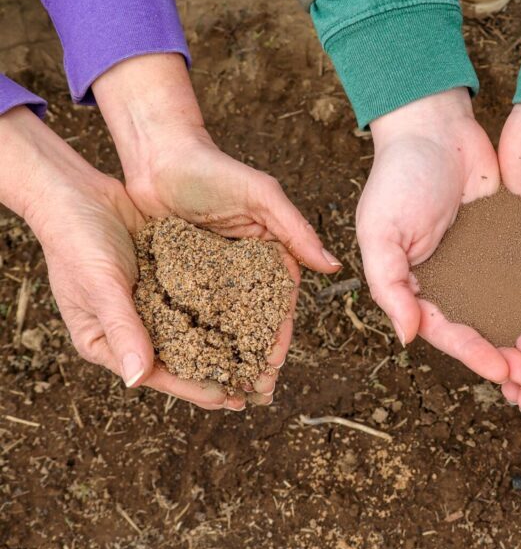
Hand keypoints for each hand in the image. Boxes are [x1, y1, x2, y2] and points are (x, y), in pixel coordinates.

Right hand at [0, 107, 247, 409]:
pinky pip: (197, 297)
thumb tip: (139, 381)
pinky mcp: (166, 277)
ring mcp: (150, 302)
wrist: (76, 191)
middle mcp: (131, 327)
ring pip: (193, 330)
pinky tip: (253, 310)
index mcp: (105, 342)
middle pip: (180, 358)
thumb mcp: (100, 287)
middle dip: (218, 371)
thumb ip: (123, 330)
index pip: (156, 374)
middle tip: (258, 386)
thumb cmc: (75, 242)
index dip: (194, 388)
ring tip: (263, 354)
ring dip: (226, 341)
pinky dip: (222, 306)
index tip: (230, 399)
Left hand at [93, 55, 339, 398]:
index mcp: (270, 254)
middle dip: (254, 358)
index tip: (274, 367)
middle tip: (251, 392)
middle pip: (253, 323)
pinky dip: (188, 339)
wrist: (158, 156)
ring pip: (220, 324)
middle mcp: (243, 271)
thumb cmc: (214, 169)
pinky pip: (186, 312)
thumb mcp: (262, 196)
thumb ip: (296, 230)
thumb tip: (333, 267)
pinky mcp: (177, 276)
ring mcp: (209, 276)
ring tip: (222, 389)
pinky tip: (186, 365)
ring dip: (223, 356)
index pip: (281, 304)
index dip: (279, 337)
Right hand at [357, 89, 520, 387]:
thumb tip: (408, 337)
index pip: (447, 332)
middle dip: (507, 359)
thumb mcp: (380, 231)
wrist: (435, 125)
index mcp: (417, 286)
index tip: (504, 370)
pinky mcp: (506, 242)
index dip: (474, 356)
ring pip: (506, 313)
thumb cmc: (398, 175)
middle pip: (481, 332)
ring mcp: (480, 263)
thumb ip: (389, 284)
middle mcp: (450, 281)